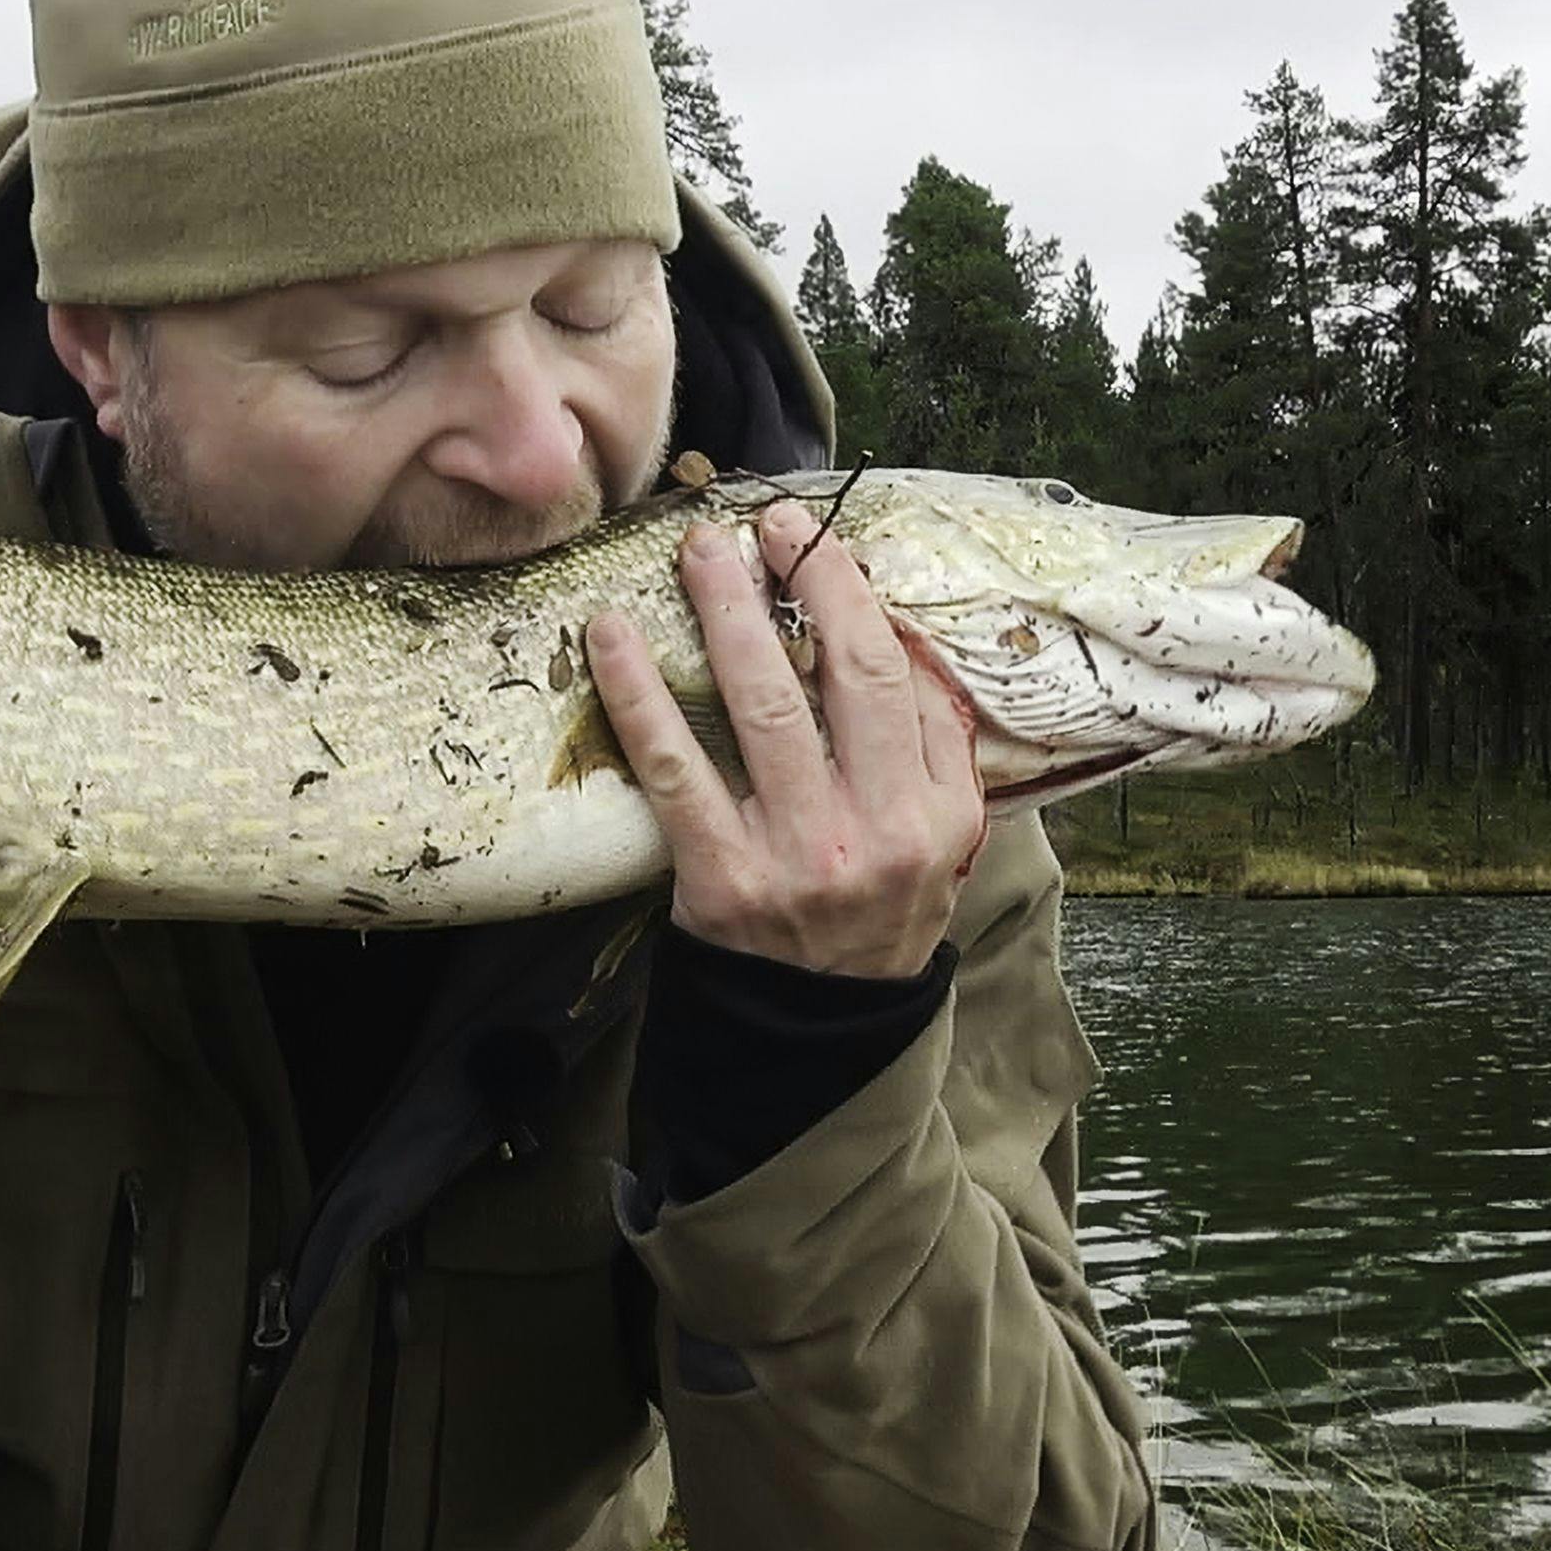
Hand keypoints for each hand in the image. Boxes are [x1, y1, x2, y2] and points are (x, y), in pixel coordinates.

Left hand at [586, 498, 987, 978]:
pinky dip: (639, 697)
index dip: (847, 593)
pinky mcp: (722, 882)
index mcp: (934, 810)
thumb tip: (891, 630)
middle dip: (795, 584)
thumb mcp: (939, 838)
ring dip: (724, 618)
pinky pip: (674, 771)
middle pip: (837, 678)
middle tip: (753, 523)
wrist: (817, 1027)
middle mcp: (875, 830)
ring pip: (759, 710)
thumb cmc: (874, 909)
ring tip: (695, 554)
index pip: (895, 676)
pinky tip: (610, 640)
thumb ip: (933, 744)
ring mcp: (797, 857)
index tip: (808, 534)